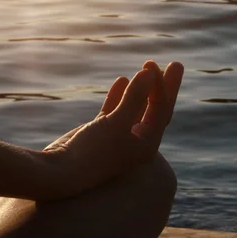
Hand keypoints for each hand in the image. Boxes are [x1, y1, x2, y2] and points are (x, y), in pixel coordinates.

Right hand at [44, 60, 183, 196]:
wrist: (60, 173)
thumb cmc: (92, 152)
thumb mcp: (116, 124)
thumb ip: (134, 98)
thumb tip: (149, 73)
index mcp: (146, 146)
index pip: (160, 111)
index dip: (158, 87)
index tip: (150, 66)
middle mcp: (136, 143)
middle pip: (155, 110)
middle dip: (163, 87)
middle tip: (176, 64)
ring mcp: (118, 138)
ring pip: (134, 108)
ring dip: (140, 89)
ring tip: (147, 68)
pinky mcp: (100, 134)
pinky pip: (114, 111)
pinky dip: (118, 96)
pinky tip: (121, 80)